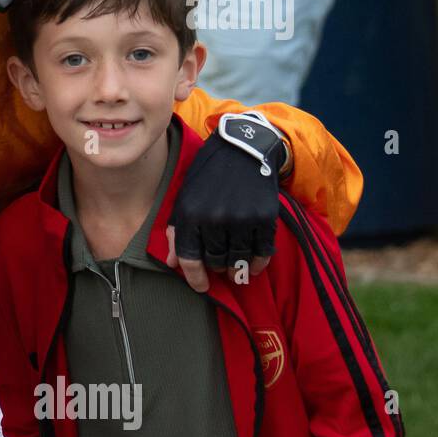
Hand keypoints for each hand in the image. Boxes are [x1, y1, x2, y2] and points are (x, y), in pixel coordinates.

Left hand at [167, 131, 279, 292]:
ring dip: (236, 268)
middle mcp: (214, 218)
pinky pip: (262, 251)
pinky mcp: (264, 217)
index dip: (194, 277)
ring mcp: (241, 218)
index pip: (189, 258)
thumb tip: (173, 263)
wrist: (242, 149)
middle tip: (219, 269)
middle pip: (215, 261)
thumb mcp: (184, 197)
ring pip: (238, 259)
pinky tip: (253, 266)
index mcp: (190, 214)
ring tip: (235, 270)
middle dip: (216, 269)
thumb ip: (176, 230)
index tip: (201, 287)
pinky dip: (258, 263)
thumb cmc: (207, 176)